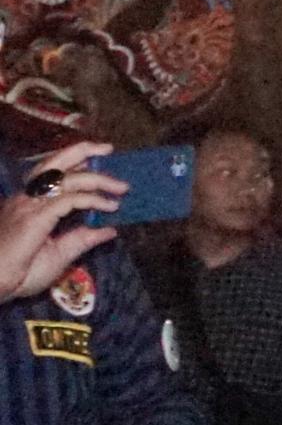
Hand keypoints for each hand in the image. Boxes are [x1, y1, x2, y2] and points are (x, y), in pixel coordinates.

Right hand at [0, 142, 119, 300]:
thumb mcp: (58, 256)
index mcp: (27, 206)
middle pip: (52, 164)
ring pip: (63, 178)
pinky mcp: (34, 217)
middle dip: (81, 152)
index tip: (101, 167)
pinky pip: (68, 200)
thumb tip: (109, 230)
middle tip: (108, 149)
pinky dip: (91, 200)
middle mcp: (26, 201)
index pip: (51, 176)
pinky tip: (109, 206)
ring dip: (95, 177)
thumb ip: (81, 240)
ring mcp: (28, 207)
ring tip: (120, 184)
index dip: (76, 167)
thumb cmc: (18, 275)